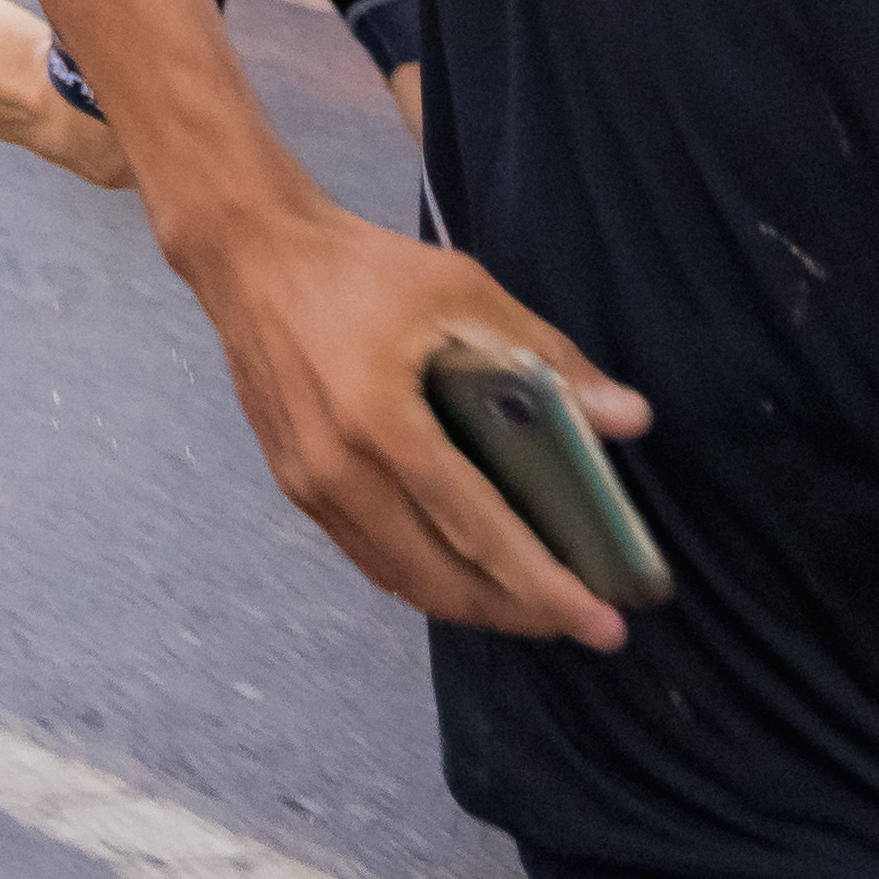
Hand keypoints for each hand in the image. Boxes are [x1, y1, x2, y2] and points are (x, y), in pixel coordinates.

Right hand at [170, 196, 647, 650]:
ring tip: (534, 604)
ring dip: (471, 603)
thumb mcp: (462, 290)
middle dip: (517, 612)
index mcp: (379, 422)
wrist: (247, 254)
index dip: (543, 585)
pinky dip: (424, 577)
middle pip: (438, 576)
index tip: (602, 623)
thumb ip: (547, 357)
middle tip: (583, 622)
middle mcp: (336, 469)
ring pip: (399, 578)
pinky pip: (368, 554)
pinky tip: (465, 569)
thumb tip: (631, 418)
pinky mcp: (293, 484)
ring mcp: (306, 484)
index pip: (476, 528)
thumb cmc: (358, 266)